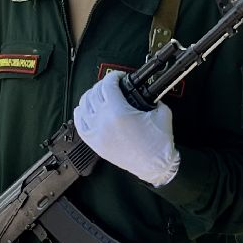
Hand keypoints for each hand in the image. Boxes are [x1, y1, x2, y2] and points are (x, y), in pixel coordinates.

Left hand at [72, 71, 180, 186]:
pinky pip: (79, 125)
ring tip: (99, 95)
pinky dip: (80, 113)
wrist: (155, 166)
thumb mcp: (162, 113)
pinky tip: (85, 109)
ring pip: (83, 106)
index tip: (119, 77)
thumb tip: (146, 92)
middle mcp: (104, 121)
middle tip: (112, 85)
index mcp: (119, 112)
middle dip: (103, 85)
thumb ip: (153, 99)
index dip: (114, 77)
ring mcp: (97, 133)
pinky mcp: (95, 144)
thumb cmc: (158, 144)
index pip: (108, 85)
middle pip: (94, 93)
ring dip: (90, 96)